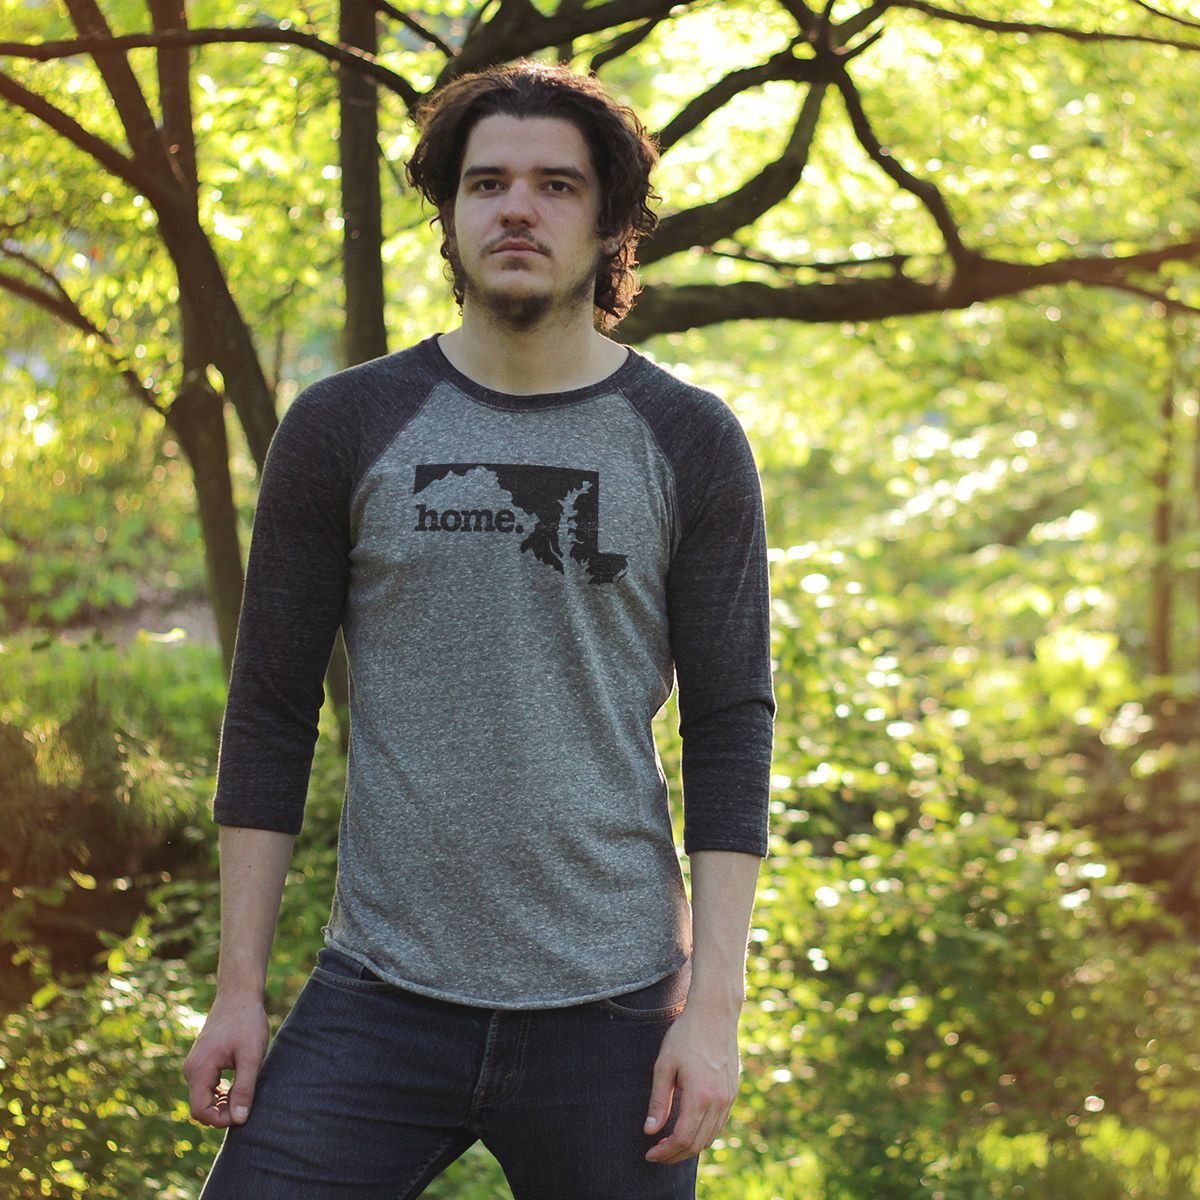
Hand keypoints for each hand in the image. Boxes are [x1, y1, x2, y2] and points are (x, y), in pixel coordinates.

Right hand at [183, 991, 268, 1127]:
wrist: (239, 994)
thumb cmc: (247, 1023)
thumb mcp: (251, 1056)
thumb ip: (244, 1088)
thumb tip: (239, 1120)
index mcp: (199, 1069)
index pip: (200, 1111)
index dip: (220, 1120)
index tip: (243, 1115)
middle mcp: (191, 1069)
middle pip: (201, 1107)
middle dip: (222, 1113)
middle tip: (247, 1105)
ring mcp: (194, 1065)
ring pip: (204, 1097)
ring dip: (222, 1103)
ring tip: (245, 1093)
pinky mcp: (201, 1061)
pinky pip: (206, 1087)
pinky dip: (220, 1093)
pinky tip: (238, 1086)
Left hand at [643, 1005, 740, 1163]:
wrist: (714, 1013)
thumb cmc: (685, 1036)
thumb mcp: (664, 1065)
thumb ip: (659, 1101)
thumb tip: (650, 1131)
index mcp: (700, 1096)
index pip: (683, 1139)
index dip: (665, 1152)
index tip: (650, 1154)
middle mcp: (718, 1102)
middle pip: (697, 1144)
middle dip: (675, 1154)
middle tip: (657, 1153)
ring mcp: (729, 1098)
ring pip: (710, 1137)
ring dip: (690, 1146)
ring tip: (669, 1142)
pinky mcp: (732, 1092)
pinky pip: (719, 1124)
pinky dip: (703, 1133)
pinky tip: (688, 1126)